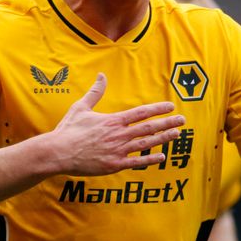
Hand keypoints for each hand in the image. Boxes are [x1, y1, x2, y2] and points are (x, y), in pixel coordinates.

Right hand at [50, 73, 184, 175]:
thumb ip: (95, 92)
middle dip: (167, 123)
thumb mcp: (81, 107)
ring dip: (163, 139)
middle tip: (182, 120)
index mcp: (113, 120)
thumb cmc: (68, 130)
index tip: (170, 106)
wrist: (58, 152)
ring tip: (177, 134)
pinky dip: (150, 159)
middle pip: (149, 127)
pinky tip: (162, 157)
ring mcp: (118, 151)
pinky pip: (137, 162)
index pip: (141, 112)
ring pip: (146, 143)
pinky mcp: (114, 165)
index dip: (157, 109)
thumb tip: (101, 75)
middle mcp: (119, 135)